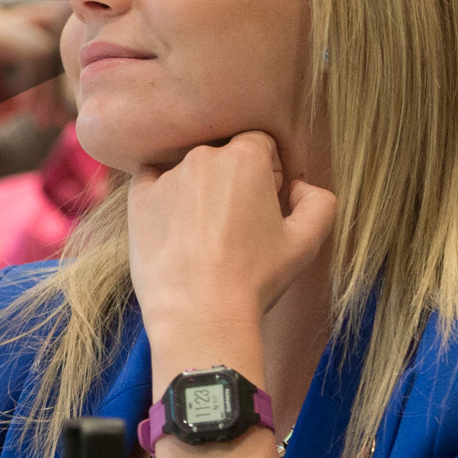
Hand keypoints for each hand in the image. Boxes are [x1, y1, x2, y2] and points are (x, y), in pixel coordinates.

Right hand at [0, 3, 65, 150]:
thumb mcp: (11, 99)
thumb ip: (38, 89)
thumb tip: (71, 102)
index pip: (51, 33)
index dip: (59, 70)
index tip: (52, 115)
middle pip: (55, 34)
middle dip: (58, 78)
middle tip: (50, 119)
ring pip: (48, 45)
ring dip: (48, 88)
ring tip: (39, 120)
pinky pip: (36, 52)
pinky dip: (37, 85)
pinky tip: (26, 111)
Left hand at [127, 133, 336, 365]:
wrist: (199, 313)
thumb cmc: (255, 279)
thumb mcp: (306, 242)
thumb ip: (318, 202)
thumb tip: (298, 187)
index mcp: (245, 158)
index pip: (260, 144)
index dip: (268, 170)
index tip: (266, 200)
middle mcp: (203, 156)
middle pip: (223, 155)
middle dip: (233, 178)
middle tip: (237, 221)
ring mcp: (167, 176)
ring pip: (189, 170)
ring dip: (199, 189)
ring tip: (204, 233)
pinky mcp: (139, 198)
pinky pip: (152, 181)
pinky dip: (164, 195)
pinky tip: (174, 227)